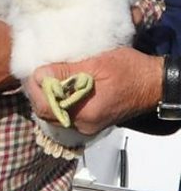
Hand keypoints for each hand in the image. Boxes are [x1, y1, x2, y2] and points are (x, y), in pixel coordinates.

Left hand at [24, 47, 162, 134]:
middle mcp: (84, 125)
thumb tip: (39, 74)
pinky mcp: (90, 122)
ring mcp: (87, 126)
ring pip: (54, 115)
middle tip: (41, 73)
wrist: (154, 83)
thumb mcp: (97, 64)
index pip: (45, 108)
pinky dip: (59, 101)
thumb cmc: (130, 70)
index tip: (36, 72)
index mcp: (85, 113)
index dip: (35, 90)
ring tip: (51, 77)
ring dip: (48, 97)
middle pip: (46, 114)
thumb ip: (66, 72)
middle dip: (39, 93)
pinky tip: (62, 87)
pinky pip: (65, 114)